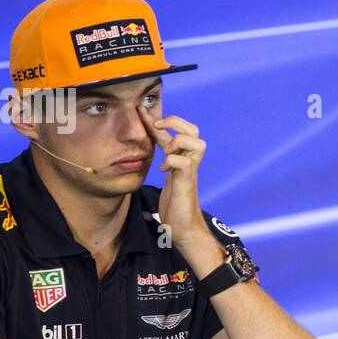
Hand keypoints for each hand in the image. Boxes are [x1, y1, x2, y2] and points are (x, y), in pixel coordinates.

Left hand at [139, 104, 206, 247]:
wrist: (184, 229)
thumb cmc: (175, 206)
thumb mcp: (167, 179)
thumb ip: (165, 163)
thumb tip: (150, 154)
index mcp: (181, 160)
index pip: (172, 133)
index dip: (156, 120)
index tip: (140, 110)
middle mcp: (189, 162)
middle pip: (193, 130)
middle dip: (176, 122)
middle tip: (159, 126)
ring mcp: (190, 172)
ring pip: (197, 142)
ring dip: (179, 140)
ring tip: (167, 149)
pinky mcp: (187, 183)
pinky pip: (185, 163)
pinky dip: (172, 161)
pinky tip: (163, 169)